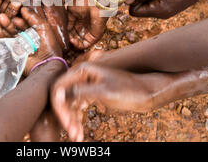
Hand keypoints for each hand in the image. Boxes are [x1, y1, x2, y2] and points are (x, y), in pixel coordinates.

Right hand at [0, 7, 62, 74]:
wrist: (46, 63)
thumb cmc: (49, 46)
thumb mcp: (44, 27)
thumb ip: (33, 17)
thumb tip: (24, 8)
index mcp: (34, 33)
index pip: (23, 24)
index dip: (18, 19)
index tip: (13, 14)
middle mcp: (25, 39)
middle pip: (14, 29)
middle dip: (7, 22)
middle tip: (1, 16)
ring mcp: (19, 46)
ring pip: (7, 35)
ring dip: (1, 27)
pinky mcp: (13, 52)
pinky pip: (5, 43)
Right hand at [51, 63, 172, 140]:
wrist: (148, 93)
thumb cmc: (130, 90)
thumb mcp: (104, 92)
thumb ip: (81, 92)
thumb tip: (60, 94)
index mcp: (83, 70)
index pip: (59, 88)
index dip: (59, 106)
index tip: (66, 122)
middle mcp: (82, 76)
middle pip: (63, 97)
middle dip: (66, 116)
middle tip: (72, 133)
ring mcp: (86, 85)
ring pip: (70, 105)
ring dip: (71, 121)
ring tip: (77, 136)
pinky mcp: (92, 94)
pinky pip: (78, 107)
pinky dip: (77, 120)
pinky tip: (79, 132)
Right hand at [67, 0, 106, 49]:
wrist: (95, 5)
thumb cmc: (84, 4)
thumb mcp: (71, 8)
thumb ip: (67, 18)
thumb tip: (64, 26)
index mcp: (78, 21)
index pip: (70, 30)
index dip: (65, 32)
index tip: (60, 33)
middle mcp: (83, 28)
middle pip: (73, 37)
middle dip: (68, 38)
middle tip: (64, 38)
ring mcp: (88, 33)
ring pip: (78, 43)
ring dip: (72, 43)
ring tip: (68, 39)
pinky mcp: (93, 38)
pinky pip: (84, 45)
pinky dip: (77, 45)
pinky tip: (72, 41)